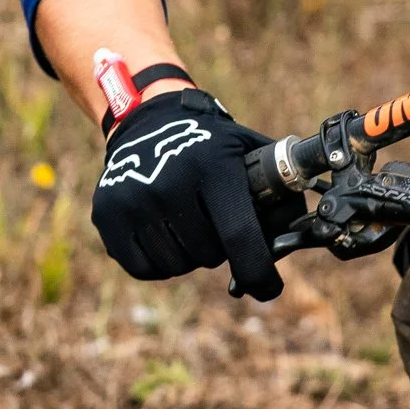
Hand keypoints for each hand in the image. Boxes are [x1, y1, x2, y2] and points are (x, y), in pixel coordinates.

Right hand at [92, 86, 302, 301]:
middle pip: (208, 256)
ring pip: (176, 266)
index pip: (239, 236)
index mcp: (213, 167)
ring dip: (190, 256)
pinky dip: (160, 263)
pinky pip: (143, 268)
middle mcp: (169, 181)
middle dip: (221, 250)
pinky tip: (167, 236)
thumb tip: (304, 239)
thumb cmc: (214, 146)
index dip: (258, 271)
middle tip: (217, 225)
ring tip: (191, 225)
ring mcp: (133, 198)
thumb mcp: (251, 153)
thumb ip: (280, 195)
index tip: (268, 289)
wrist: (150, 119)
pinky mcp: (106, 213)